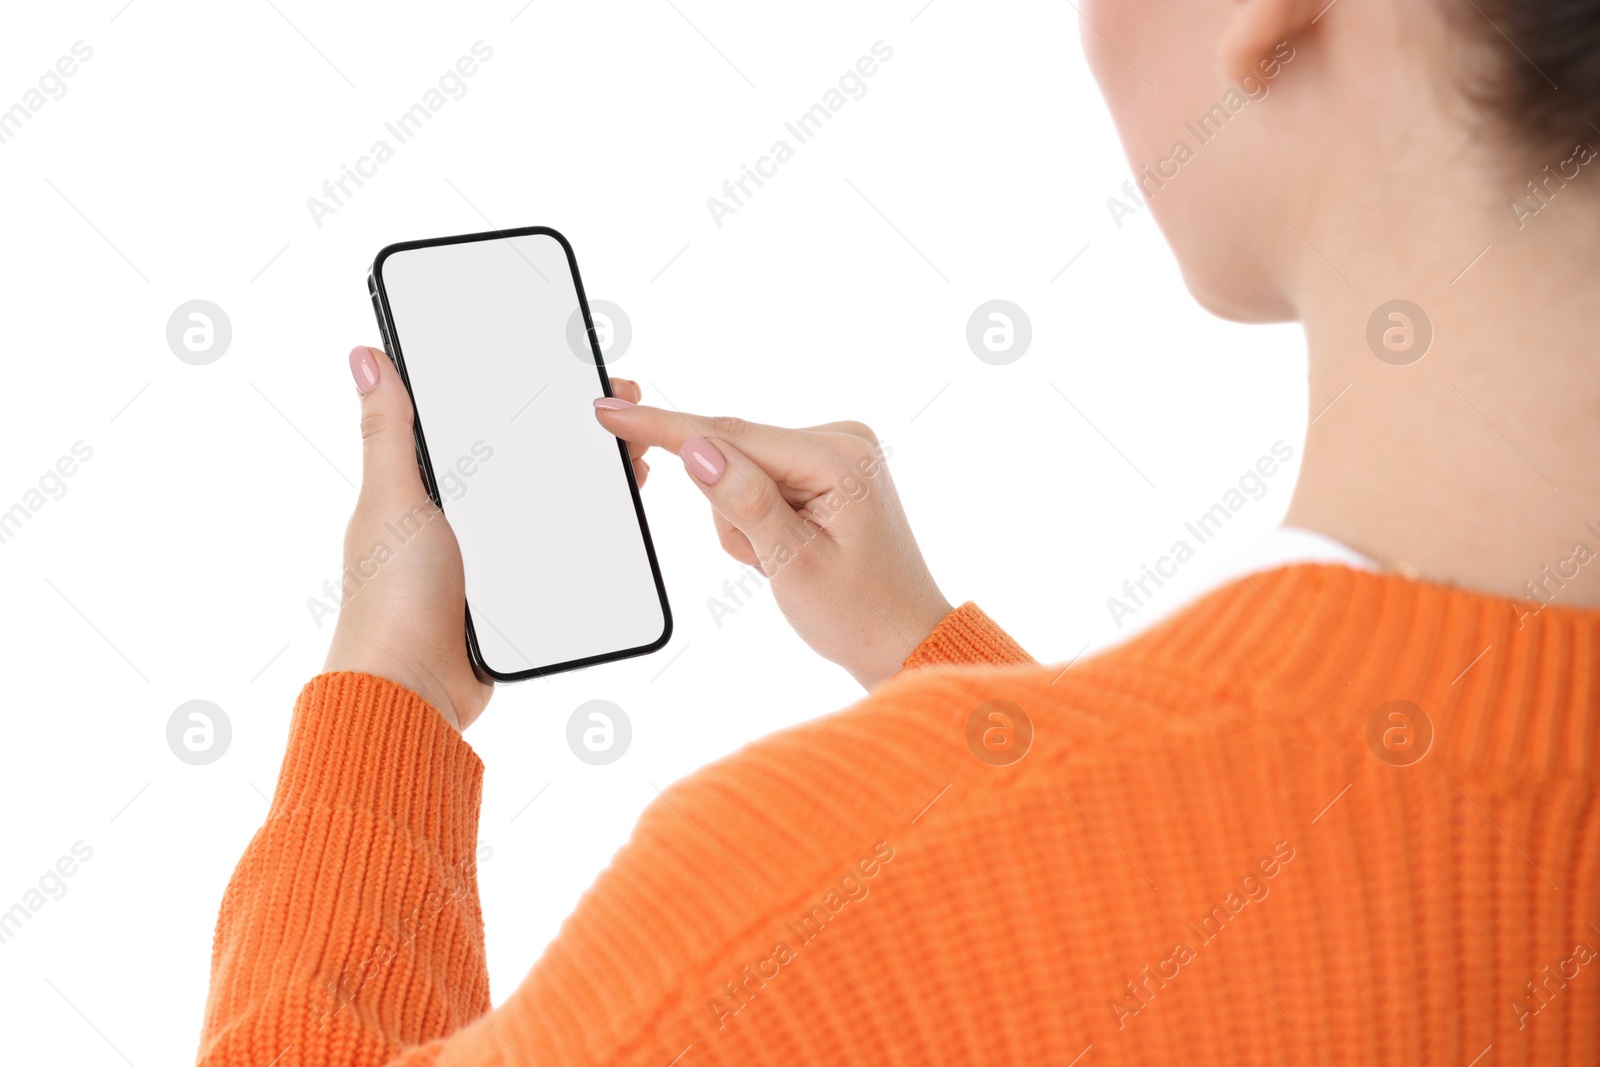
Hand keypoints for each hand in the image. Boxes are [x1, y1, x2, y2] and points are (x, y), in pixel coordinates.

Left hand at [323, 345, 652, 729]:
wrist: (415, 693)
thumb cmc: (390, 597)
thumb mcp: (394, 500)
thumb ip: (388, 430)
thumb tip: (363, 353)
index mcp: (424, 484)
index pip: (484, 420)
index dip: (529, 390)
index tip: (574, 369)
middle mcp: (460, 514)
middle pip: (530, 457)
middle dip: (577, 433)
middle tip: (625, 415)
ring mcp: (492, 555)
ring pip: (554, 502)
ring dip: (595, 478)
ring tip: (634, 459)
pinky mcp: (517, 592)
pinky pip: (562, 549)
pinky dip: (593, 528)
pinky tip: (623, 509)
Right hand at [593, 402, 952, 689]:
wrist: (902, 639)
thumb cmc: (858, 612)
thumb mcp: (792, 564)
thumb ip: (743, 501)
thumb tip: (696, 447)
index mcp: (839, 455)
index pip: (732, 434)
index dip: (665, 426)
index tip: (611, 411)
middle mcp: (840, 438)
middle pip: (733, 453)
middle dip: (732, 512)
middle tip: (766, 560)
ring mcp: (833, 450)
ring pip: (739, 470)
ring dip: (744, 522)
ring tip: (782, 561)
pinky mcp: (823, 467)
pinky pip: (757, 479)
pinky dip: (756, 518)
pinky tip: (788, 549)